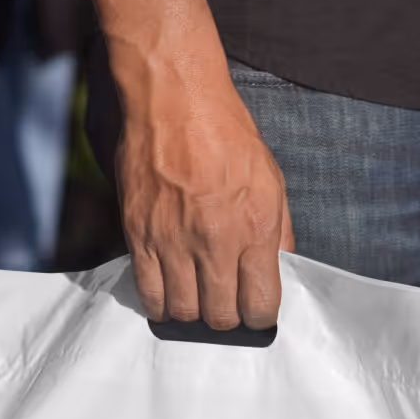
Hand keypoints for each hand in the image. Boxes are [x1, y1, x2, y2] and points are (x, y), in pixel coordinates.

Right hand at [81, 0, 293, 328]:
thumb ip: (278, 231)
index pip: (261, 305)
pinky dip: (160, 303)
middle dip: (226, 320)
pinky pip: (148, 291)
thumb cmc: (227, 134)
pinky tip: (168, 295)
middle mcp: (215, 241)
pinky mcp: (139, 235)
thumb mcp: (272, 180)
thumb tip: (280, 269)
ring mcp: (174, 241)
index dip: (260, 318)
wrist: (174, 99)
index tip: (255, 312)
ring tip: (196, 299)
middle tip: (225, 307)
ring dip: (192, 313)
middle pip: (220, 316)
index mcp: (255, 228)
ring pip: (183, 311)